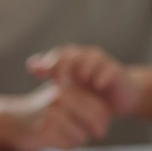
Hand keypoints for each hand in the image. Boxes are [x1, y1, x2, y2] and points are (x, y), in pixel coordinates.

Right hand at [0, 83, 111, 150]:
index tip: (92, 127)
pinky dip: (63, 146)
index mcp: (68, 88)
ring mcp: (53, 115)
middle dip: (91, 131)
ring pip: (82, 136)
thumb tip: (105, 121)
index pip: (101, 108)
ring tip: (59, 134)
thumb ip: (83, 103)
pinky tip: (52, 140)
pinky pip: (68, 146)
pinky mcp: (46, 131)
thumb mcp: (60, 97)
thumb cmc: (40, 110)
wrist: (10, 120)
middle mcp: (61, 98)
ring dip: (74, 140)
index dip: (102, 122)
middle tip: (78, 133)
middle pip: (95, 123)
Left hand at [27, 44, 141, 114]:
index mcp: (73, 59)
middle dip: (64, 64)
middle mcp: (86, 57)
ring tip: (78, 79)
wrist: (121, 96)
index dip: (47, 62)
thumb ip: (52, 74)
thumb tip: (30, 65)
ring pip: (91, 57)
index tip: (37, 74)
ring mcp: (102, 62)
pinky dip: (103, 75)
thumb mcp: (71, 85)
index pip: (57, 55)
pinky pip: (109, 69)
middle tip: (58, 79)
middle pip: (73, 54)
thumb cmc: (91, 91)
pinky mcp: (116, 71)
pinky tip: (97, 84)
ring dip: (84, 67)